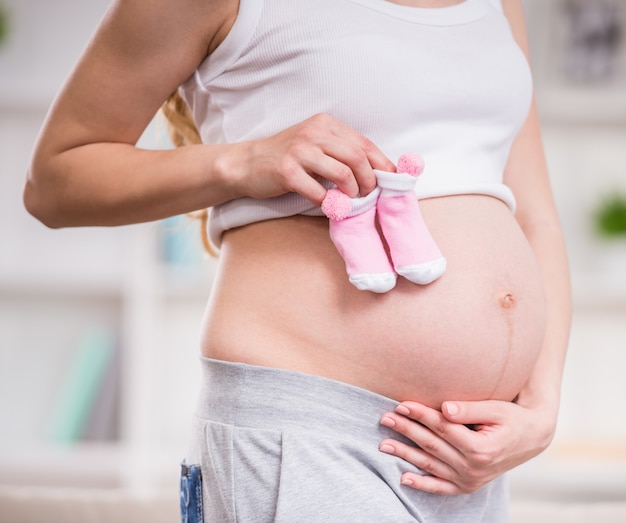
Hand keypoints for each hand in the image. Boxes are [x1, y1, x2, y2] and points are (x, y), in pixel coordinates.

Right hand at [231, 113, 394, 203]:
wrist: (248, 162)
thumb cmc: (287, 157)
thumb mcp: (316, 145)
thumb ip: (341, 152)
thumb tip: (376, 170)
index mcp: (326, 124)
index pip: (364, 143)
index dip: (382, 164)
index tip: (390, 181)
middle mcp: (314, 133)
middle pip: (357, 158)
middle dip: (369, 181)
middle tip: (368, 195)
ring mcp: (299, 151)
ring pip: (343, 173)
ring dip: (352, 192)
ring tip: (350, 201)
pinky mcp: (287, 171)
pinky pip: (318, 192)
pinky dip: (329, 203)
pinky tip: (330, 206)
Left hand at [379, 398, 556, 493]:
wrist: (532, 437)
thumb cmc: (512, 418)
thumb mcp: (496, 409)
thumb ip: (469, 410)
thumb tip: (444, 408)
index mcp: (481, 448)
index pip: (442, 428)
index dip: (421, 414)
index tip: (401, 404)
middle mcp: (474, 467)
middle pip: (432, 445)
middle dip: (406, 430)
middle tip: (385, 418)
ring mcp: (471, 479)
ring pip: (431, 465)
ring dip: (406, 454)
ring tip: (384, 443)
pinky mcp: (469, 485)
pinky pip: (441, 487)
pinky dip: (422, 484)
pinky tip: (404, 477)